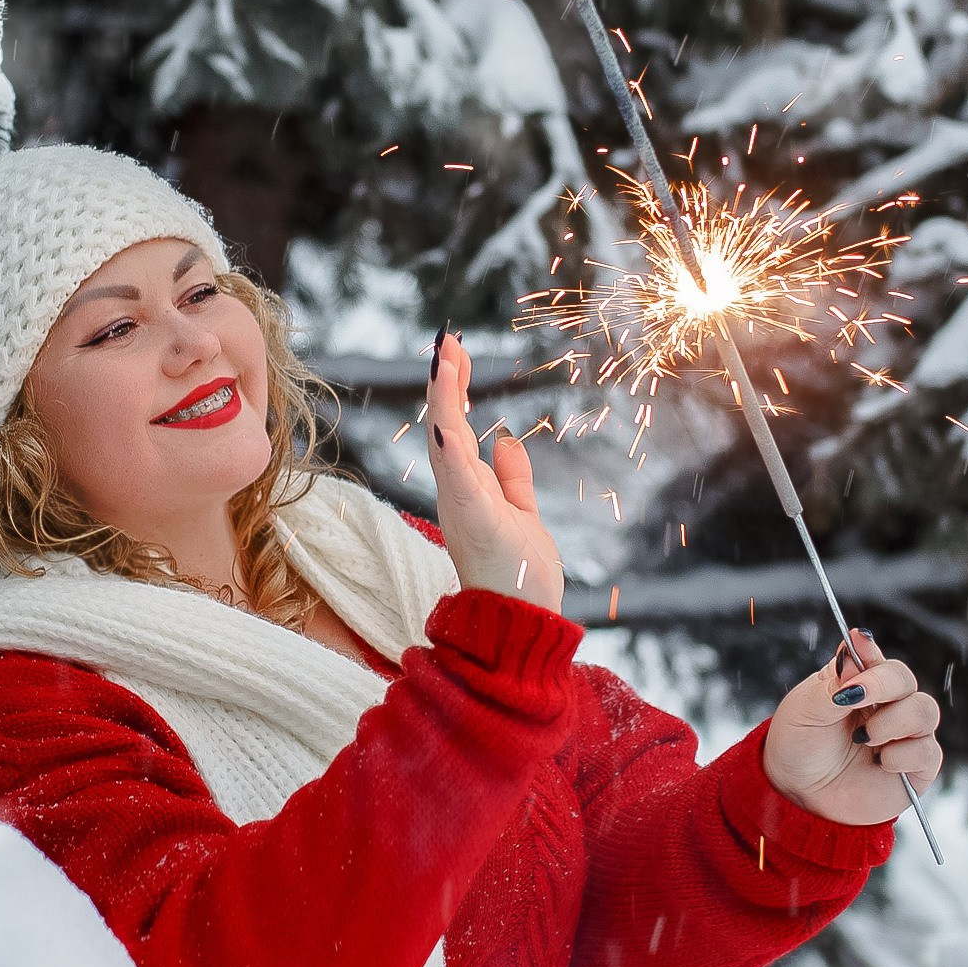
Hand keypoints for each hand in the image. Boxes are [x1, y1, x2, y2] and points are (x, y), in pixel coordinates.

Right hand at [426, 332, 564, 609]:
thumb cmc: (521, 577)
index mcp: (470, 488)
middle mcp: (459, 492)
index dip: (455, 390)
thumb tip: (506, 442)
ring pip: (445, 444)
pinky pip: (458, 480)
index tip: (456, 353)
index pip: (458, 429)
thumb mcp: (522, 516)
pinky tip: (450, 422)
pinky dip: (451, 450)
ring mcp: (462, 506)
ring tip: (445, 361)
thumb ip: (513, 480)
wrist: (521, 626)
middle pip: (446, 426)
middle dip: (446, 382)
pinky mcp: (473, 521)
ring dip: (444, 402)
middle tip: (447, 340)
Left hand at [762, 627, 942, 826]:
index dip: (870, 651)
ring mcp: (902, 735)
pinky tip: (880, 763)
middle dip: (884, 685)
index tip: (859, 643)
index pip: (875, 658)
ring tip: (863, 739)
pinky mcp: (915, 768)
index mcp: (857, 684)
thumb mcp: (804, 710)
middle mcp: (885, 705)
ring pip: (925, 711)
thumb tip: (858, 641)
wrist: (797, 796)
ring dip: (894, 722)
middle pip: (906, 679)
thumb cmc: (798, 747)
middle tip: (853, 698)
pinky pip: (928, 751)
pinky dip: (903, 755)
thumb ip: (835, 682)